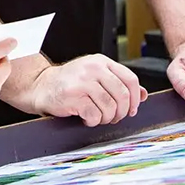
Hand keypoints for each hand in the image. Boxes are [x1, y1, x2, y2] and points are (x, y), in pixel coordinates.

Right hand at [31, 54, 146, 126]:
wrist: (41, 86)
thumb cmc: (70, 83)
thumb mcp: (96, 77)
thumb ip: (118, 83)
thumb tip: (143, 95)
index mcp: (101, 62)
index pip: (130, 79)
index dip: (135, 98)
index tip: (132, 109)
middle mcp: (93, 68)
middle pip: (122, 95)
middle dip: (122, 112)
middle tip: (115, 117)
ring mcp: (82, 81)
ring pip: (110, 107)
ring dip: (107, 118)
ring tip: (98, 117)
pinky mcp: (73, 96)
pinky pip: (94, 115)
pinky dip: (93, 121)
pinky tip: (86, 118)